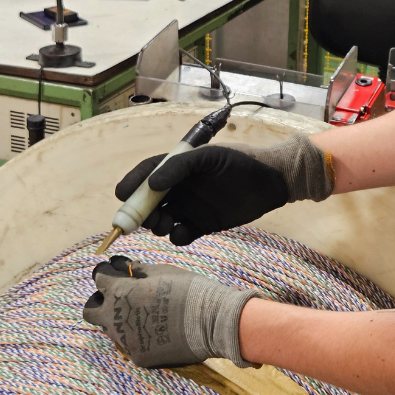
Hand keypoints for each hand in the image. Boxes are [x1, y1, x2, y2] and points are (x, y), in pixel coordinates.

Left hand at [83, 254, 259, 368]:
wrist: (211, 322)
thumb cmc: (188, 289)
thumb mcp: (162, 272)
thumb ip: (138, 270)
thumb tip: (124, 266)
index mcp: (120, 292)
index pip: (99, 278)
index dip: (106, 273)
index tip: (114, 271)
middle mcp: (115, 318)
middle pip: (91, 310)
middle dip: (100, 301)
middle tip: (120, 296)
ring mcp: (125, 341)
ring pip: (109, 329)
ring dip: (118, 319)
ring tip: (143, 313)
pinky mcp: (138, 357)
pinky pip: (129, 344)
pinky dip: (138, 335)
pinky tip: (157, 330)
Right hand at [114, 135, 333, 245]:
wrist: (272, 181)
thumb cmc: (240, 162)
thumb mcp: (209, 157)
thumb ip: (179, 167)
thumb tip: (152, 184)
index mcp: (177, 167)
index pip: (145, 175)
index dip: (131, 184)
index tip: (122, 196)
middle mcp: (179, 188)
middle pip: (147, 202)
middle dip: (140, 212)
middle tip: (144, 220)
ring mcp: (190, 207)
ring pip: (161, 221)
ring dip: (156, 225)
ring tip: (165, 224)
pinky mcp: (202, 225)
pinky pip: (180, 235)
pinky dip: (177, 237)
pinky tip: (184, 232)